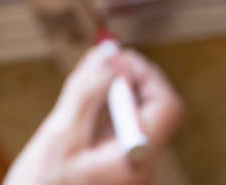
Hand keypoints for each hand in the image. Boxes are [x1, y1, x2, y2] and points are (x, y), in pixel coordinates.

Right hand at [4, 43, 183, 184]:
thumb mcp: (59, 136)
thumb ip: (87, 92)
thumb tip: (110, 53)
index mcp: (135, 161)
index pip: (165, 106)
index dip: (144, 74)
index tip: (112, 58)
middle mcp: (140, 169)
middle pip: (151, 110)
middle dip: (124, 80)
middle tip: (92, 64)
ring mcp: (127, 173)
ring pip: (131, 120)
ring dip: (109, 94)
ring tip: (79, 82)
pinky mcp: (112, 173)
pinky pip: (116, 133)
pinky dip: (99, 114)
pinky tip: (74, 110)